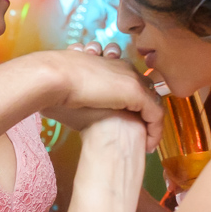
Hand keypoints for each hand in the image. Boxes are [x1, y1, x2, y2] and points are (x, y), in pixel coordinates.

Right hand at [34, 49, 161, 149]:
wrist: (56, 76)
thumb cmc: (54, 84)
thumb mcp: (69, 89)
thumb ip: (75, 95)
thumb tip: (63, 107)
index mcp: (110, 66)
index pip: (130, 83)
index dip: (132, 104)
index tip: (126, 122)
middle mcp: (125, 70)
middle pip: (147, 92)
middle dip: (146, 113)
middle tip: (142, 133)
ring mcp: (133, 80)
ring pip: (154, 105)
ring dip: (152, 125)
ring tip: (147, 143)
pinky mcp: (137, 93)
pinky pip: (156, 115)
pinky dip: (155, 131)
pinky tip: (148, 146)